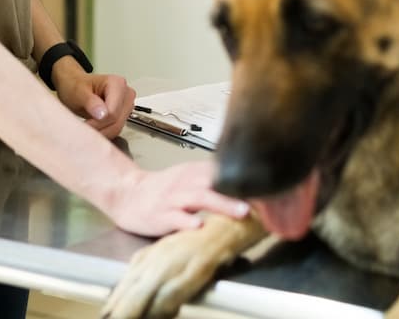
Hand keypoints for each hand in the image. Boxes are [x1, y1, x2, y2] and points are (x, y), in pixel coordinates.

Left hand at [55, 66, 134, 140]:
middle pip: (116, 122)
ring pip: (117, 128)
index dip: (98, 122)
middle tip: (83, 128)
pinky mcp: (123, 116)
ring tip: (86, 128)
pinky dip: (103, 133)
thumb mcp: (78, 92)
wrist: (75, 89)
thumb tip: (102, 114)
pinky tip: (93, 129)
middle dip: (99, 128)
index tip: (84, 124)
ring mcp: (126, 106)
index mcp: (117, 84)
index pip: (113, 112)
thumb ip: (90, 101)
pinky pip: (115, 131)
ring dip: (100, 132)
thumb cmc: (76, 86)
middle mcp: (126, 94)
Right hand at [102, 161, 251, 237]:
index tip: (272, 188)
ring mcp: (173, 199)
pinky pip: (174, 218)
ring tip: (241, 212)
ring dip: (222, 204)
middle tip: (264, 200)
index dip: (248, 180)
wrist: (126, 194)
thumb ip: (213, 180)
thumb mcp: (188, 178)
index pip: (226, 172)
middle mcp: (186, 182)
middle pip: (217, 182)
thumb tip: (246, 188)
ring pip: (199, 198)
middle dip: (241, 191)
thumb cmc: (162, 189)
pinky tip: (198, 227)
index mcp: (196, 172)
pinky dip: (186, 222)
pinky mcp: (160, 215)